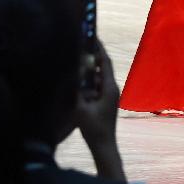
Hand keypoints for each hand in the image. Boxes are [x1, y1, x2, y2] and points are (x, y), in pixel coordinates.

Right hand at [75, 41, 119, 155]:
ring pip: (101, 75)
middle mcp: (112, 88)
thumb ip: (76, 91)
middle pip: (103, 66)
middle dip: (94, 55)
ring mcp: (109, 95)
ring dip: (92, 67)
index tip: (93, 36)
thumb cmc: (93, 128)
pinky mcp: (105, 101)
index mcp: (109, 87)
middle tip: (84, 43)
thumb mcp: (81, 109)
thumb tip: (72, 73)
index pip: (105, 62)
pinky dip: (91, 78)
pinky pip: (98, 84)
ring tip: (80, 57)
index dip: (99, 49)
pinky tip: (80, 78)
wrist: (103, 146)